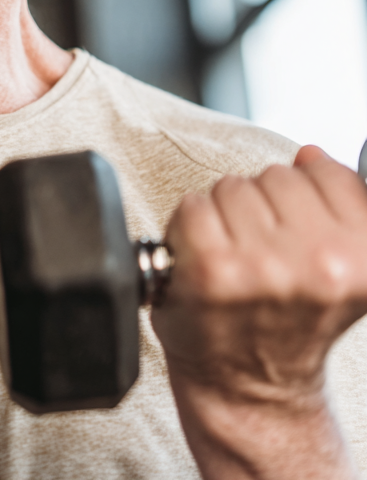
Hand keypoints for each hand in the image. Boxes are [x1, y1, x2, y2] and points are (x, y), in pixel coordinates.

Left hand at [152, 146, 366, 477]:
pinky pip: (194, 204)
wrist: (249, 384)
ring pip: (232, 186)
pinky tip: (205, 260)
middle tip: (261, 254)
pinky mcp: (211, 268)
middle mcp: (320, 264)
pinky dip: (189, 226)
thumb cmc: (287, 320)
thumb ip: (337, 205)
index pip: (321, 170)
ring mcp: (263, 266)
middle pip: (273, 175)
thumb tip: (311, 155)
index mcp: (363, 259)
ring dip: (225, 215)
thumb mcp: (341, 265)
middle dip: (261, 205)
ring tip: (235, 258)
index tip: (296, 234)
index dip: (301, 197)